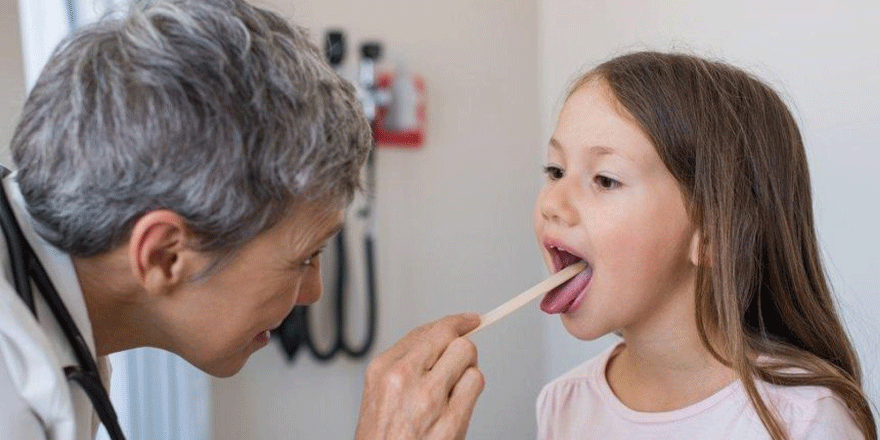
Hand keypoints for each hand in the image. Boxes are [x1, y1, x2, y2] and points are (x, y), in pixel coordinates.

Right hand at [355, 313, 484, 439]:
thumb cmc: (383, 439)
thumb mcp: (381, 394)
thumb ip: (407, 364)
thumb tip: (442, 337)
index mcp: (383, 369)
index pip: (426, 331)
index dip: (453, 323)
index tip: (470, 320)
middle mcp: (403, 378)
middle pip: (451, 337)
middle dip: (462, 345)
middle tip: (461, 361)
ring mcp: (428, 399)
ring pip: (467, 355)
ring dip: (467, 370)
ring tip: (453, 391)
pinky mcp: (450, 421)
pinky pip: (476, 382)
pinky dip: (473, 389)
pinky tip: (458, 404)